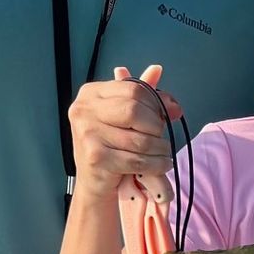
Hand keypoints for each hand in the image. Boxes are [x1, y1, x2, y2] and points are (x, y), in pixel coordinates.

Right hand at [66, 65, 181, 202]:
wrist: (95, 183)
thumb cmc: (111, 147)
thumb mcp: (124, 116)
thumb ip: (142, 94)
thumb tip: (157, 70)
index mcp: (90, 93)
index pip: (134, 89)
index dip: (157, 102)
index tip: (170, 113)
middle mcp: (83, 110)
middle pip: (135, 110)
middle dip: (156, 126)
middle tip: (161, 137)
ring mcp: (86, 133)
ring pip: (140, 138)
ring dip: (160, 149)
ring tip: (162, 153)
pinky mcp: (95, 157)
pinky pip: (137, 159)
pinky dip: (155, 164)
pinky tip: (160, 164)